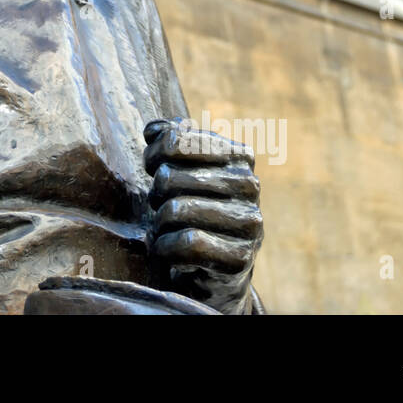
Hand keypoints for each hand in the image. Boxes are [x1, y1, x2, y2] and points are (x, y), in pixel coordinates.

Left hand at [143, 118, 262, 313]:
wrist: (215, 272)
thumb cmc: (193, 212)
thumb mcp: (182, 171)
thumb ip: (168, 140)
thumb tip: (153, 130)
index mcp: (238, 156)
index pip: (177, 138)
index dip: (154, 154)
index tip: (153, 167)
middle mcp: (249, 185)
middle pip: (168, 177)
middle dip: (154, 195)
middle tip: (161, 207)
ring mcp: (248, 222)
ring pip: (175, 211)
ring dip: (158, 225)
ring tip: (165, 230)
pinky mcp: (240, 258)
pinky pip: (186, 243)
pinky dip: (165, 248)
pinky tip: (169, 250)